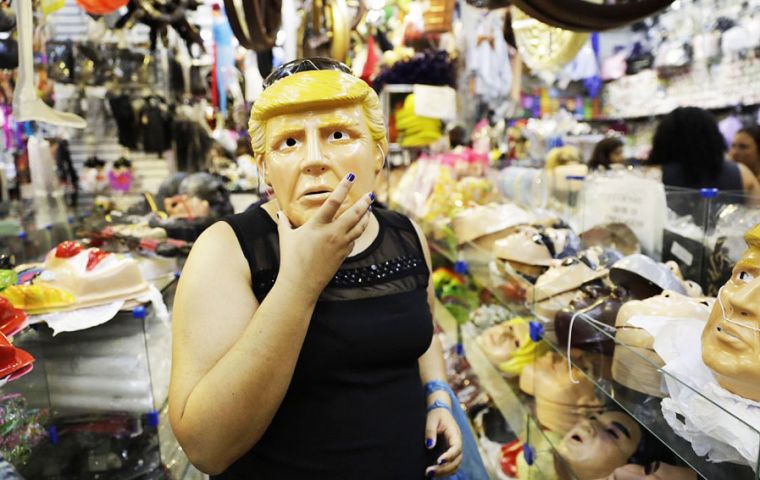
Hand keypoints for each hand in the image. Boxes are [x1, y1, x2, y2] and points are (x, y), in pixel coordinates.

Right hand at [276, 173, 372, 299]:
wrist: (301, 284)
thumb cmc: (290, 260)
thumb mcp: (285, 238)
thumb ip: (283, 222)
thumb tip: (279, 212)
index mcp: (317, 226)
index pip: (333, 202)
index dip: (344, 188)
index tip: (352, 178)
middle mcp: (332, 234)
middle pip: (354, 214)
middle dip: (364, 203)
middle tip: (370, 195)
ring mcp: (340, 245)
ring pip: (359, 228)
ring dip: (365, 217)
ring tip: (369, 209)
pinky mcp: (344, 255)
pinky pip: (354, 240)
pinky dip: (357, 232)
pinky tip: (358, 228)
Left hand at [425, 407, 462, 477]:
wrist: (440, 411)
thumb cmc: (436, 414)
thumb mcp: (431, 419)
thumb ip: (430, 431)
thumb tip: (429, 445)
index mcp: (455, 435)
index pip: (456, 448)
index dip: (449, 456)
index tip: (438, 462)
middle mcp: (457, 444)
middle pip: (456, 461)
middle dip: (444, 468)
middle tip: (429, 472)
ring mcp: (454, 450)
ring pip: (455, 466)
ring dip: (444, 472)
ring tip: (429, 474)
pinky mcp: (450, 453)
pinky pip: (450, 465)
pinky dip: (444, 471)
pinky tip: (433, 473)